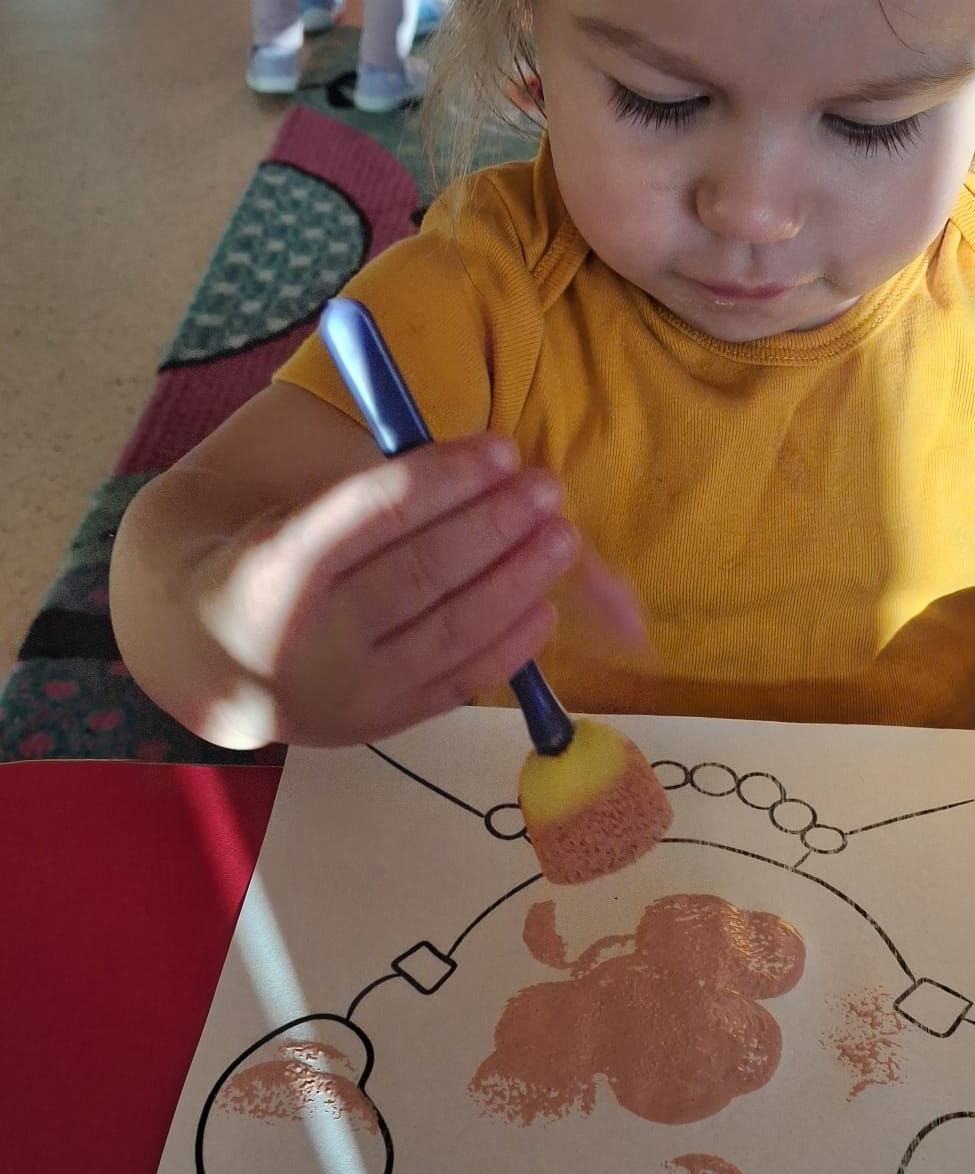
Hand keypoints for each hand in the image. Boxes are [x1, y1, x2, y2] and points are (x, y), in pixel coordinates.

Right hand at [193, 436, 643, 747]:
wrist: (214, 666)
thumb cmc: (265, 567)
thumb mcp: (284, 516)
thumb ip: (365, 496)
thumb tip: (471, 466)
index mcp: (275, 566)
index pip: (373, 514)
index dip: (445, 478)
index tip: (501, 449)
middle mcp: (310, 636)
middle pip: (422, 571)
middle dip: (496, 524)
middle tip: (545, 487)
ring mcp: (350, 690)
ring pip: (451, 628)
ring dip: (518, 579)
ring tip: (560, 537)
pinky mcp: (382, 724)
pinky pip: (459, 682)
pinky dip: (510, 644)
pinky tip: (545, 604)